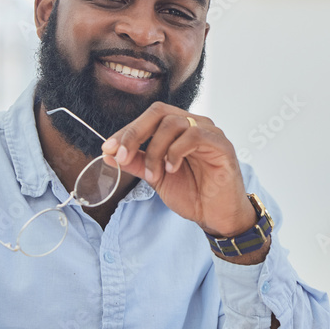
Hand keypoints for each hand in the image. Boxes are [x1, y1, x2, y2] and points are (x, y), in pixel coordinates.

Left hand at [101, 102, 255, 238]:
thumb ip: (136, 163)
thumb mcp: (156, 178)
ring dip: (156, 150)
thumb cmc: (192, 194)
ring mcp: (209, 132)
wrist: (216, 216)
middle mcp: (193, 125)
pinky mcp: (221, 144)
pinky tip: (171, 168)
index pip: (148, 118)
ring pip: (173, 123)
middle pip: (159, 112)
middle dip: (135, 133)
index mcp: (178, 129)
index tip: (108, 149)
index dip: (126, 132)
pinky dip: (176, 151)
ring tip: (154, 174)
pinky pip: (195, 135)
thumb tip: (108, 154)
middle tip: (122, 156)